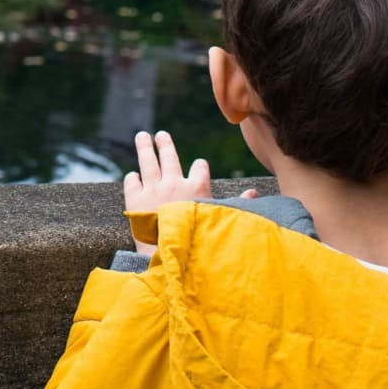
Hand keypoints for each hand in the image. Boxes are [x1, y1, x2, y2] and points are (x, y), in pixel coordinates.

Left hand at [123, 131, 255, 254]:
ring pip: (148, 161)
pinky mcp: (135, 198)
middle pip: (169, 157)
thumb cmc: (198, 238)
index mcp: (197, 187)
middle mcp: (174, 183)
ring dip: (144, 147)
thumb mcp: (219, 218)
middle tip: (160, 135)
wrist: (169, 253)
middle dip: (165, 144)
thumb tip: (255, 193)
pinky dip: (132, 178)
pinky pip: (132, 181)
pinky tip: (133, 176)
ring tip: (142, 136)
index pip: (200, 167)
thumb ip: (236, 204)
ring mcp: (153, 189)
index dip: (199, 167)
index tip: (198, 167)